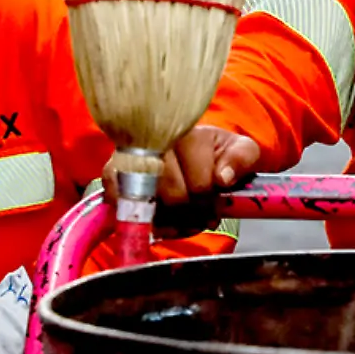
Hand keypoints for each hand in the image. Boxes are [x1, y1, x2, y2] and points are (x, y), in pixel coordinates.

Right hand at [103, 125, 261, 208]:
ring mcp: (129, 156)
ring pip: (149, 205)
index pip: (199, 183)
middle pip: (173, 196)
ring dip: (170, 220)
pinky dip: (144, 219)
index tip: (215, 203)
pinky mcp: (112, 173)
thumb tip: (223, 177)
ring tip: (184, 218)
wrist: (194, 150)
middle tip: (201, 215)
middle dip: (192, 212)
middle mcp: (154, 140)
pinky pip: (120, 204)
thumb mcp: (241, 150)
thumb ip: (242, 158)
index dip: (209, 201)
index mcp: (187, 132)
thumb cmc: (215, 153)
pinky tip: (161, 218)